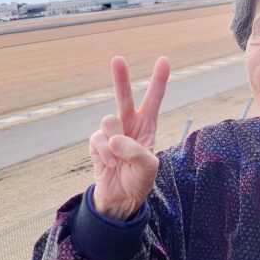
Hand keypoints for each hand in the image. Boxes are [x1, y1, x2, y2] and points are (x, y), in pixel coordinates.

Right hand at [89, 55, 170, 220]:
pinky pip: (98, 139)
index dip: (158, 80)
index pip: (153, 100)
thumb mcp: (148, 167)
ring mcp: (110, 133)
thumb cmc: (140, 180)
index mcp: (147, 126)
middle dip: (121, 78)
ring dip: (115, 142)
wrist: (120, 199)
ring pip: (109, 120)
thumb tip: (113, 139)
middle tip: (118, 59)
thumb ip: (136, 151)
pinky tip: (111, 164)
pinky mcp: (96, 142)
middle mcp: (129, 125)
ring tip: (120, 159)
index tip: (164, 60)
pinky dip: (105, 153)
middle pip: (124, 96)